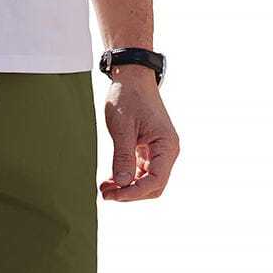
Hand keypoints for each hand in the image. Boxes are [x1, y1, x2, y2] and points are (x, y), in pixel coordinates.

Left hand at [100, 66, 179, 201]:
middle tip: (106, 194)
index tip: (113, 195)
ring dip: (126, 189)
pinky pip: (140, 174)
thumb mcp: (122, 128)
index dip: (134, 193)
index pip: (155, 181)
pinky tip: (110, 181)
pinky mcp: (149, 152)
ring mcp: (159, 152)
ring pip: (146, 183)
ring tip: (104, 189)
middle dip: (130, 194)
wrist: (132, 78)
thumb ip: (122, 157)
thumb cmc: (128, 97)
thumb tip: (122, 183)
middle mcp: (167, 151)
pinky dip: (126, 180)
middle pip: (153, 187)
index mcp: (166, 145)